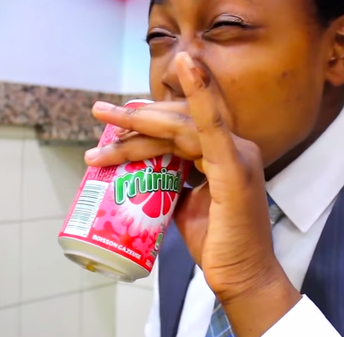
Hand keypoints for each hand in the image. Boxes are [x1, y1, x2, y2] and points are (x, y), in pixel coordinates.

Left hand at [85, 52, 299, 335]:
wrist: (242, 278)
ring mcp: (238, 155)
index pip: (186, 122)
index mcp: (226, 152)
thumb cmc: (217, 244)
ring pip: (181, 125)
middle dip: (138, 116)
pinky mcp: (235, 168)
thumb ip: (173, 180)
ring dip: (140, 121)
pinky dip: (201, 93)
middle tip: (102, 113)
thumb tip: (144, 171)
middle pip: (180, 119)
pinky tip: (187, 64)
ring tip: (105, 120)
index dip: (154, 114)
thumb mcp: (187, 203)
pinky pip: (212, 126)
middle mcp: (235, 146)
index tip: (122, 116)